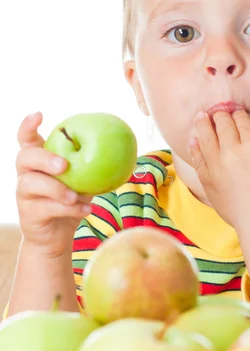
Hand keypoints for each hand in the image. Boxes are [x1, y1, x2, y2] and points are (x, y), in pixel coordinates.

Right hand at [16, 112, 93, 256]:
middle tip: (64, 165)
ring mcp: (24, 194)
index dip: (28, 126)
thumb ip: (94, 164)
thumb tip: (125, 147)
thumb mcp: (85, 180)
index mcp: (38, 160)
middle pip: (25, 157)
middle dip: (44, 158)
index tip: (39, 115)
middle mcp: (26, 173)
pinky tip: (85, 210)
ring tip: (76, 196)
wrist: (58, 235)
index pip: (26, 138)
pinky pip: (46, 208)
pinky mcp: (28, 214)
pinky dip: (68, 209)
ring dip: (56, 189)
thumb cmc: (72, 200)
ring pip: (32, 184)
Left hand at [187, 109, 249, 232]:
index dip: (237, 114)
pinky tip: (193, 140)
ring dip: (202, 124)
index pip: (242, 122)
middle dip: (219, 115)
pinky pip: (198, 158)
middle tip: (216, 111)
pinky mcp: (207, 179)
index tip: (235, 110)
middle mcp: (233, 152)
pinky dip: (195, 147)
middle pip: (222, 126)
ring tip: (200, 116)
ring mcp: (217, 165)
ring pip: (206, 138)